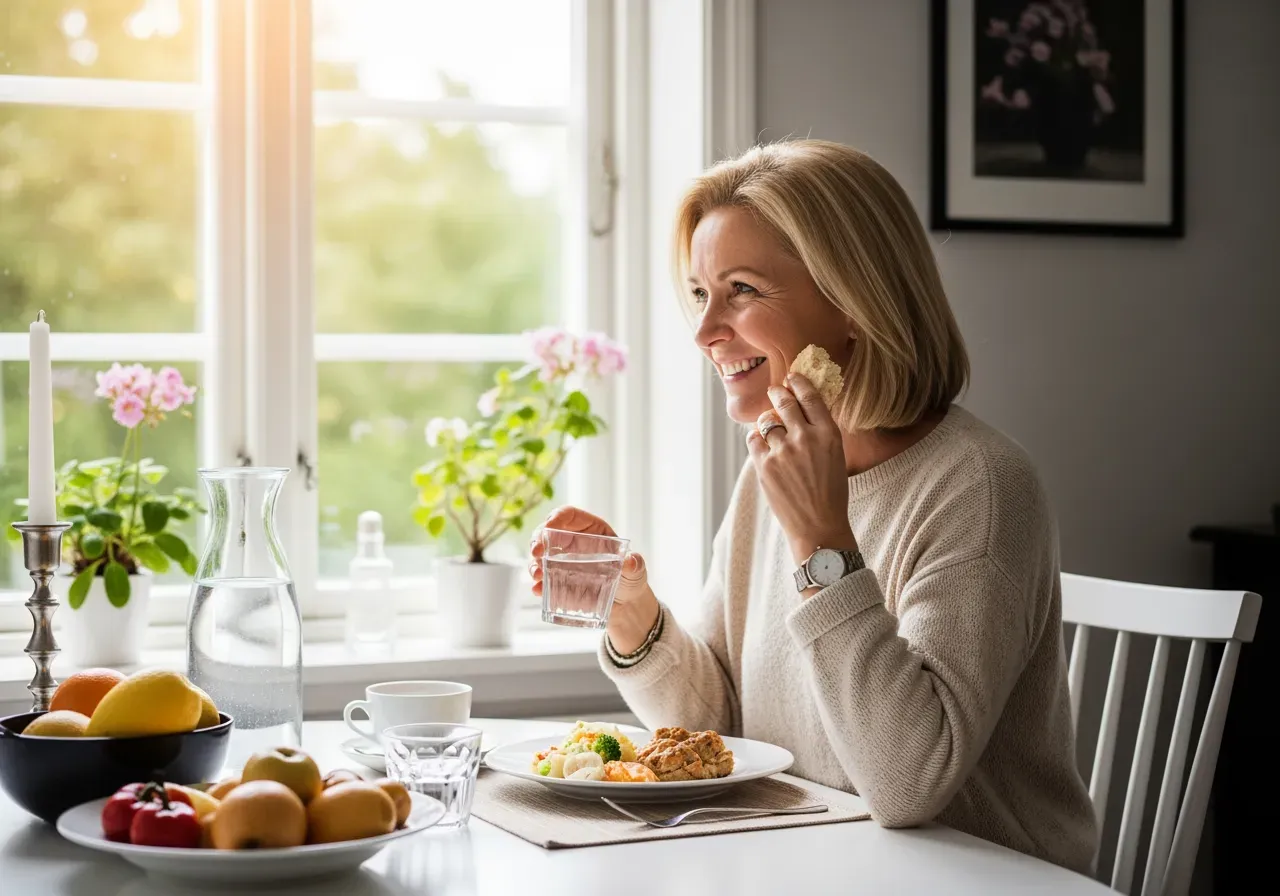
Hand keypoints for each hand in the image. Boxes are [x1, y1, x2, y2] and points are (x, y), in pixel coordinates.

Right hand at [529, 506, 658, 653]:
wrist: (625, 606)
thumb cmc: (631, 581)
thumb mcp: (636, 571)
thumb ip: (635, 565)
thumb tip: (631, 561)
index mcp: (592, 530)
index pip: (569, 515)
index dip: (556, 517)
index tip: (548, 527)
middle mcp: (573, 541)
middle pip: (548, 532)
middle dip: (537, 540)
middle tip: (536, 554)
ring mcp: (563, 560)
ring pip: (540, 554)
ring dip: (534, 563)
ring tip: (537, 576)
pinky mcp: (558, 579)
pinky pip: (542, 578)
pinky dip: (537, 583)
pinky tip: (538, 590)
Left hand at [745, 373, 856, 565]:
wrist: (818, 526)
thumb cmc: (830, 493)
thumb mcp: (836, 456)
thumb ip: (820, 432)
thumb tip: (800, 407)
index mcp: (829, 434)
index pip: (810, 396)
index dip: (799, 383)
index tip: (792, 377)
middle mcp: (805, 438)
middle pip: (784, 402)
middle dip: (778, 393)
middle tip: (775, 391)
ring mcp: (783, 451)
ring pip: (766, 422)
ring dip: (768, 422)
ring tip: (772, 428)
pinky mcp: (764, 465)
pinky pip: (753, 440)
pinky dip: (757, 441)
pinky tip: (764, 447)